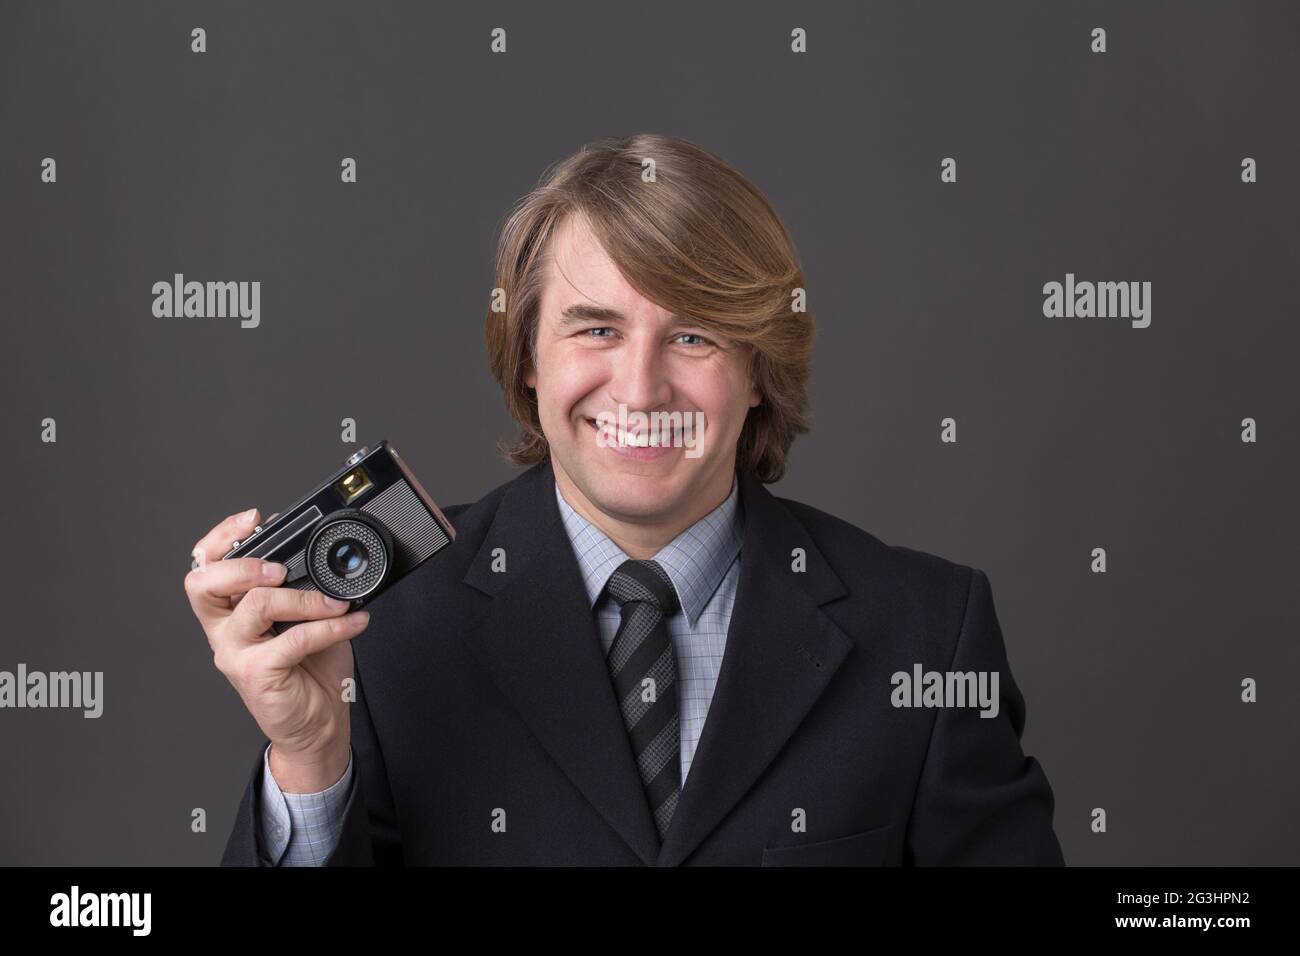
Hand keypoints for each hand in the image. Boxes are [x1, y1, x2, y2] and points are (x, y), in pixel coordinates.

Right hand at [185, 508, 367, 790]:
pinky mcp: (256, 674)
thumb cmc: (311, 668)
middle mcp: (224, 630)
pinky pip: (294, 639)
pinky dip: (331, 626)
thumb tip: (325, 556)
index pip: (204, 566)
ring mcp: (235, 653)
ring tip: (338, 603)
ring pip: (256, 605)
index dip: (220, 537)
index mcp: (230, 610)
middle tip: (280, 569)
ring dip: (304, 597)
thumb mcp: (307, 617)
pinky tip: (354, 623)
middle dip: (243, 565)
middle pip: (204, 583)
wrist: (318, 723)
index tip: (252, 518)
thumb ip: (303, 588)